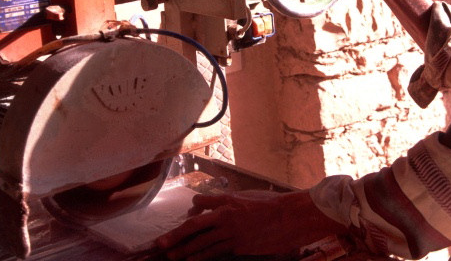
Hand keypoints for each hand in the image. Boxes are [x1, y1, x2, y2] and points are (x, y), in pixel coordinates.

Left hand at [156, 190, 346, 259]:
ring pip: (203, 244)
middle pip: (195, 227)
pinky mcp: (239, 247)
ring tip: (172, 256)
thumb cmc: (271, 204)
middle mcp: (226, 216)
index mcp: (228, 200)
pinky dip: (203, 256)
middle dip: (176, 236)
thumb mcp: (246, 196)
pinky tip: (193, 260)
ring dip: (186, 251)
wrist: (290, 217)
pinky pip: (216, 252)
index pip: (200, 207)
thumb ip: (225, 201)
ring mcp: (232, 233)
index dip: (188, 215)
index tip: (181, 221)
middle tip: (160, 244)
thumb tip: (204, 205)